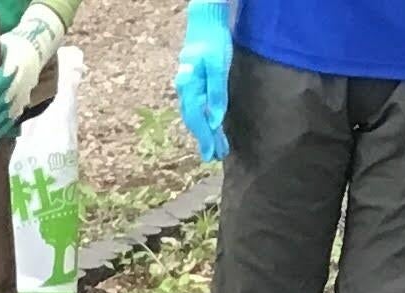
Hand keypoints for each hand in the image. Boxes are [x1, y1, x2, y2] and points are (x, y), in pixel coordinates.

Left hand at [0, 2, 64, 137]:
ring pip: (14, 107)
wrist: (33, 49)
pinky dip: (9, 124)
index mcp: (15, 60)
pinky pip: (18, 114)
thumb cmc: (9, 47)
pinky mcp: (26, 98)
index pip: (6, 74)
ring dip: (1, 119)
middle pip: (10, 94)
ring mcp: (25, 89)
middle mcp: (22, 76)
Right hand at [173, 0, 230, 165]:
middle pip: (195, 122)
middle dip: (205, 141)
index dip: (204, 139)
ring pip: (195, 116)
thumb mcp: (218, 66)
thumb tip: (215, 120)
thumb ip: (216, 93)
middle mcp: (186, 91)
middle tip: (214, 158)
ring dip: (205, 133)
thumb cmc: (213, 42)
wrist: (204, 23)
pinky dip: (203, 120)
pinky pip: (197, 108)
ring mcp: (188, 88)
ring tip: (215, 148)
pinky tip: (210, 127)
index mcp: (190, 88)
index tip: (210, 155)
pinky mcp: (194, 85)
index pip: (197, 120)